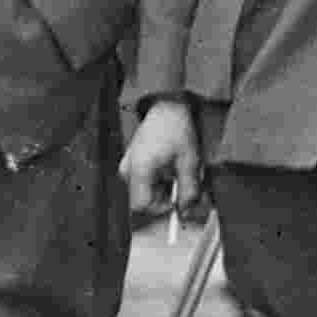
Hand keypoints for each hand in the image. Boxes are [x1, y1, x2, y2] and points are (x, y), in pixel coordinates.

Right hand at [120, 99, 207, 221]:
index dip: (161, 209)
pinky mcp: (131, 163)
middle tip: (181, 188)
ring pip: (144, 192)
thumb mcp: (189, 162)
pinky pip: (142, 182)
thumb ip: (189, 189)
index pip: (141, 206)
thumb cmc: (176, 129)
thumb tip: (186, 210)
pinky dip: (157, 182)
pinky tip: (168, 170)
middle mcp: (128, 170)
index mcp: (140, 169)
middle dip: (164, 199)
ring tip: (176, 175)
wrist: (166, 106)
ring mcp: (127, 166)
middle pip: (143, 200)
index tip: (177, 203)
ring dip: (162, 191)